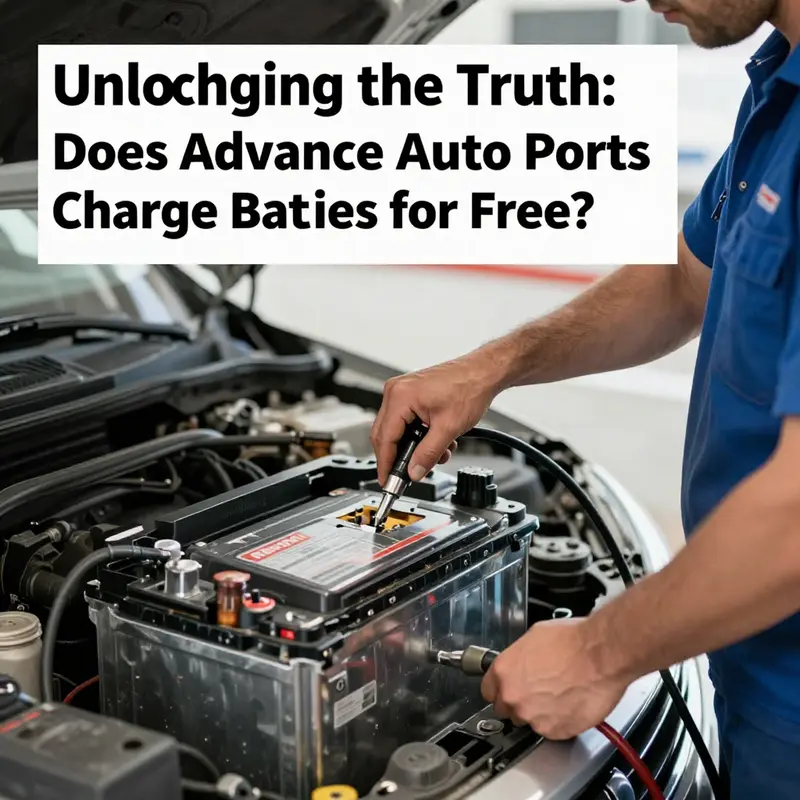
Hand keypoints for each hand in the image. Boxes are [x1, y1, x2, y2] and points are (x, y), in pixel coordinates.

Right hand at [371, 352, 503, 485]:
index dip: (385, 464)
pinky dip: (419, 436)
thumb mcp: (448, 428)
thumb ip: (428, 454)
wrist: (483, 372)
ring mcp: (403, 391)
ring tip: (435, 455)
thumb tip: (414, 472)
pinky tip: (436, 442)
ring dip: (414, 447)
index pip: (384, 438)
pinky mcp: (411, 394)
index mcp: (400, 397)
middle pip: (385, 434)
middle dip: (399, 457)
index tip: (386, 481)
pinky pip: (406, 420)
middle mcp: (397, 391)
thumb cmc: (469, 388)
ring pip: (397, 429)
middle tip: (406, 476)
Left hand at [480, 618, 630, 739]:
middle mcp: (513, 697)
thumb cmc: (572, 641)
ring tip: (558, 695)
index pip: (488, 691)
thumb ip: (519, 658)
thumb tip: (521, 663)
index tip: (509, 688)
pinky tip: (569, 703)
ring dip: (539, 712)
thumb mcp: (534, 637)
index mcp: (503, 671)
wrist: (600, 655)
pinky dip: (559, 721)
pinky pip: (551, 730)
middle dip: (519, 701)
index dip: (501, 689)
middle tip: (539, 690)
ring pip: (529, 721)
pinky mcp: (555, 731)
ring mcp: (533, 717)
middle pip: (506, 709)